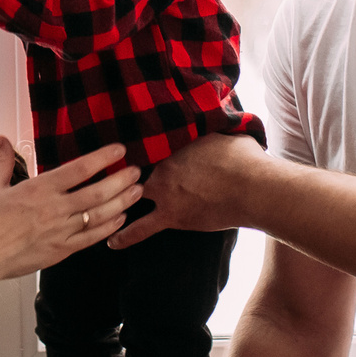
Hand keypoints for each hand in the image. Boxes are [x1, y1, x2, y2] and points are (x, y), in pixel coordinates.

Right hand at [0, 137, 140, 306]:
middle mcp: (55, 209)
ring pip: (100, 215)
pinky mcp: (61, 250)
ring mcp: (61, 231)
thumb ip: (3, 161)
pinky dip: (109, 227)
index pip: (79, 169)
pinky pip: (91, 237)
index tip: (119, 149)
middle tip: (137, 171)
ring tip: (137, 191)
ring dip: (122, 202)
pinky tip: (121, 218)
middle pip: (98, 192)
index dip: (103, 157)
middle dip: (121, 180)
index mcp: (40, 189)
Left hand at [106, 134, 263, 247]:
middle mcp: (162, 167)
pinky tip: (111, 242)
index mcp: (172, 143)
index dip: (136, 144)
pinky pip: (141, 228)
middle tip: (106, 172)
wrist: (253, 187)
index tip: (124, 145)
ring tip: (101, 203)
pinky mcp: (171, 216)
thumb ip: (208, 127)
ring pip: (130, 195)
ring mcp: (164, 192)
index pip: (146, 143)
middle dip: (120, 170)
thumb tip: (214, 114)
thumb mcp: (222, 132)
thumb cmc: (243, 158)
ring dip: (118, 199)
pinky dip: (125, 236)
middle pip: (131, 169)